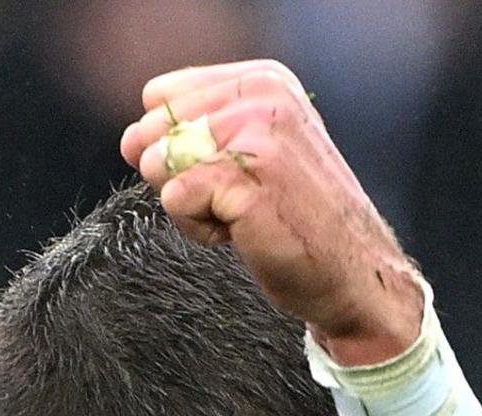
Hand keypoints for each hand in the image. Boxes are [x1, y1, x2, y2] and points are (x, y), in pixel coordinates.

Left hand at [120, 60, 422, 363]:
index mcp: (263, 79)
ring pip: (159, 165)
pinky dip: (200, 228)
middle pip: (153, 131)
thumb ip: (193, 131)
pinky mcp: (243, 177)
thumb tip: (131, 139)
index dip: (173, 144)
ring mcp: (255, 133)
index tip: (227, 171)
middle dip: (179, 177)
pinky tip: (244, 231)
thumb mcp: (251, 151)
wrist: (350, 269)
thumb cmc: (295, 217)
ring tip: (242, 214)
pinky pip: (174, 200)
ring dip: (190, 206)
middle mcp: (261, 95)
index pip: (160, 97)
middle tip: (237, 198)